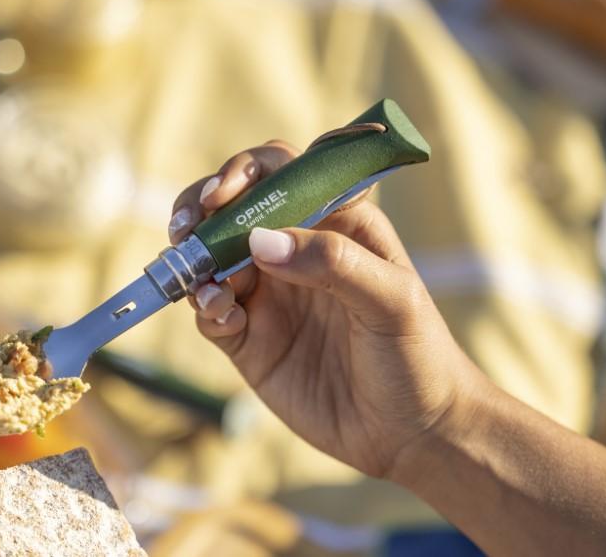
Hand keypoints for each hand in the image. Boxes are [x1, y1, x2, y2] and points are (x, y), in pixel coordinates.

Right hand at [169, 141, 480, 478]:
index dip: (249, 171)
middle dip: (203, 206)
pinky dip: (204, 306)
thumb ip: (333, 262)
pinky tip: (221, 315)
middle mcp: (297, 251)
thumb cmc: (418, 356)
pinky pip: (211, 311)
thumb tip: (260, 238)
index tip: (225, 194)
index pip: (285, 173)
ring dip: (194, 258)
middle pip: (235, 207)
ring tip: (198, 277)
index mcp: (338, 223)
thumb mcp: (392, 301)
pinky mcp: (250, 340)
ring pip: (212, 257)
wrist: (413, 434)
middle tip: (187, 227)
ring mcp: (270, 294)